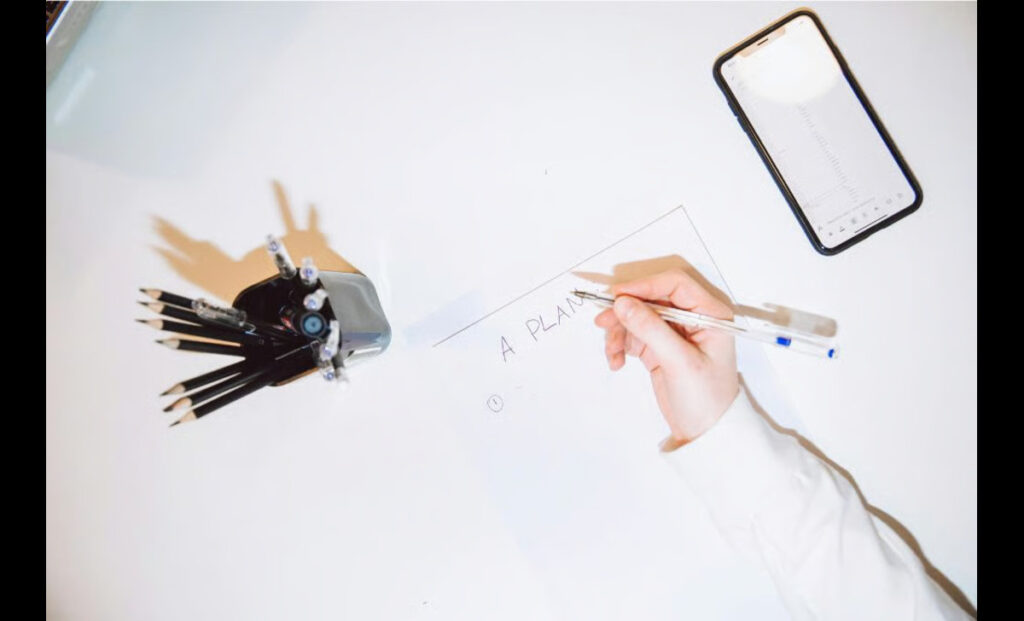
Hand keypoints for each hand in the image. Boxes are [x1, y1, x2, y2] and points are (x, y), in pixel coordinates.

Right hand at [594, 269, 738, 446]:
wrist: (706, 433)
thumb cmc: (707, 399)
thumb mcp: (680, 362)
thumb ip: (651, 329)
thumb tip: (623, 303)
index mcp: (709, 314)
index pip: (674, 285)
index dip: (644, 286)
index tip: (618, 296)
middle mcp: (692, 319)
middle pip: (651, 299)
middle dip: (626, 311)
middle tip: (604, 321)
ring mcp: (674, 333)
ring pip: (637, 316)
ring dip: (619, 331)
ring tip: (612, 351)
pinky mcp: (659, 347)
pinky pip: (633, 335)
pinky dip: (620, 345)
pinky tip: (617, 360)